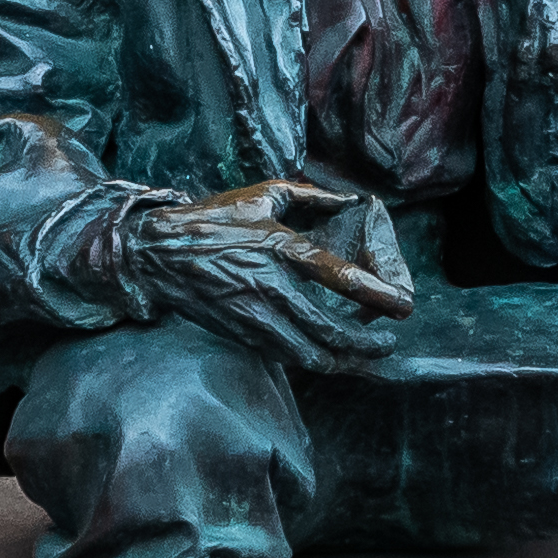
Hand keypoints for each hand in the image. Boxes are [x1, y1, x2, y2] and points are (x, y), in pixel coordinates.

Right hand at [123, 175, 408, 377]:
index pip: (335, 275)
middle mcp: (269, 287)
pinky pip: (288, 357)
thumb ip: (310, 196)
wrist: (156, 254)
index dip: (373, 294)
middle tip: (387, 344)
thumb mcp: (262, 195)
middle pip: (328, 331)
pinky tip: (332, 357)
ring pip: (309, 355)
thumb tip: (349, 199)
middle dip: (365, 345)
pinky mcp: (242, 335)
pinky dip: (315, 361)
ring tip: (365, 357)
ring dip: (344, 362)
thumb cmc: (212, 220)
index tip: (402, 305)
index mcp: (277, 246)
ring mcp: (254, 316)